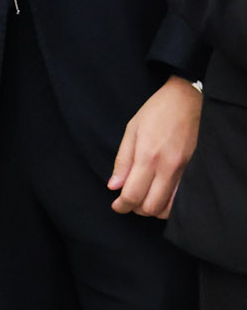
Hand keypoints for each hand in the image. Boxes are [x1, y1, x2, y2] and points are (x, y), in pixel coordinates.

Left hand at [110, 76, 200, 217]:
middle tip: (128, 203)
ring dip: (154, 209)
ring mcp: (185, 170)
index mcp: (148, 156)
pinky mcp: (196, 170)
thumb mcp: (131, 130)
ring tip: (144, 199)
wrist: (189, 100)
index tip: (117, 206)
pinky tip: (161, 196)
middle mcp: (168, 167)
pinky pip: (183, 197)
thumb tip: (114, 186)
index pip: (133, 194)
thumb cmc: (157, 112)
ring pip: (169, 207)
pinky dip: (170, 203)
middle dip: (136, 209)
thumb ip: (122, 160)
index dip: (122, 205)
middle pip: (151, 206)